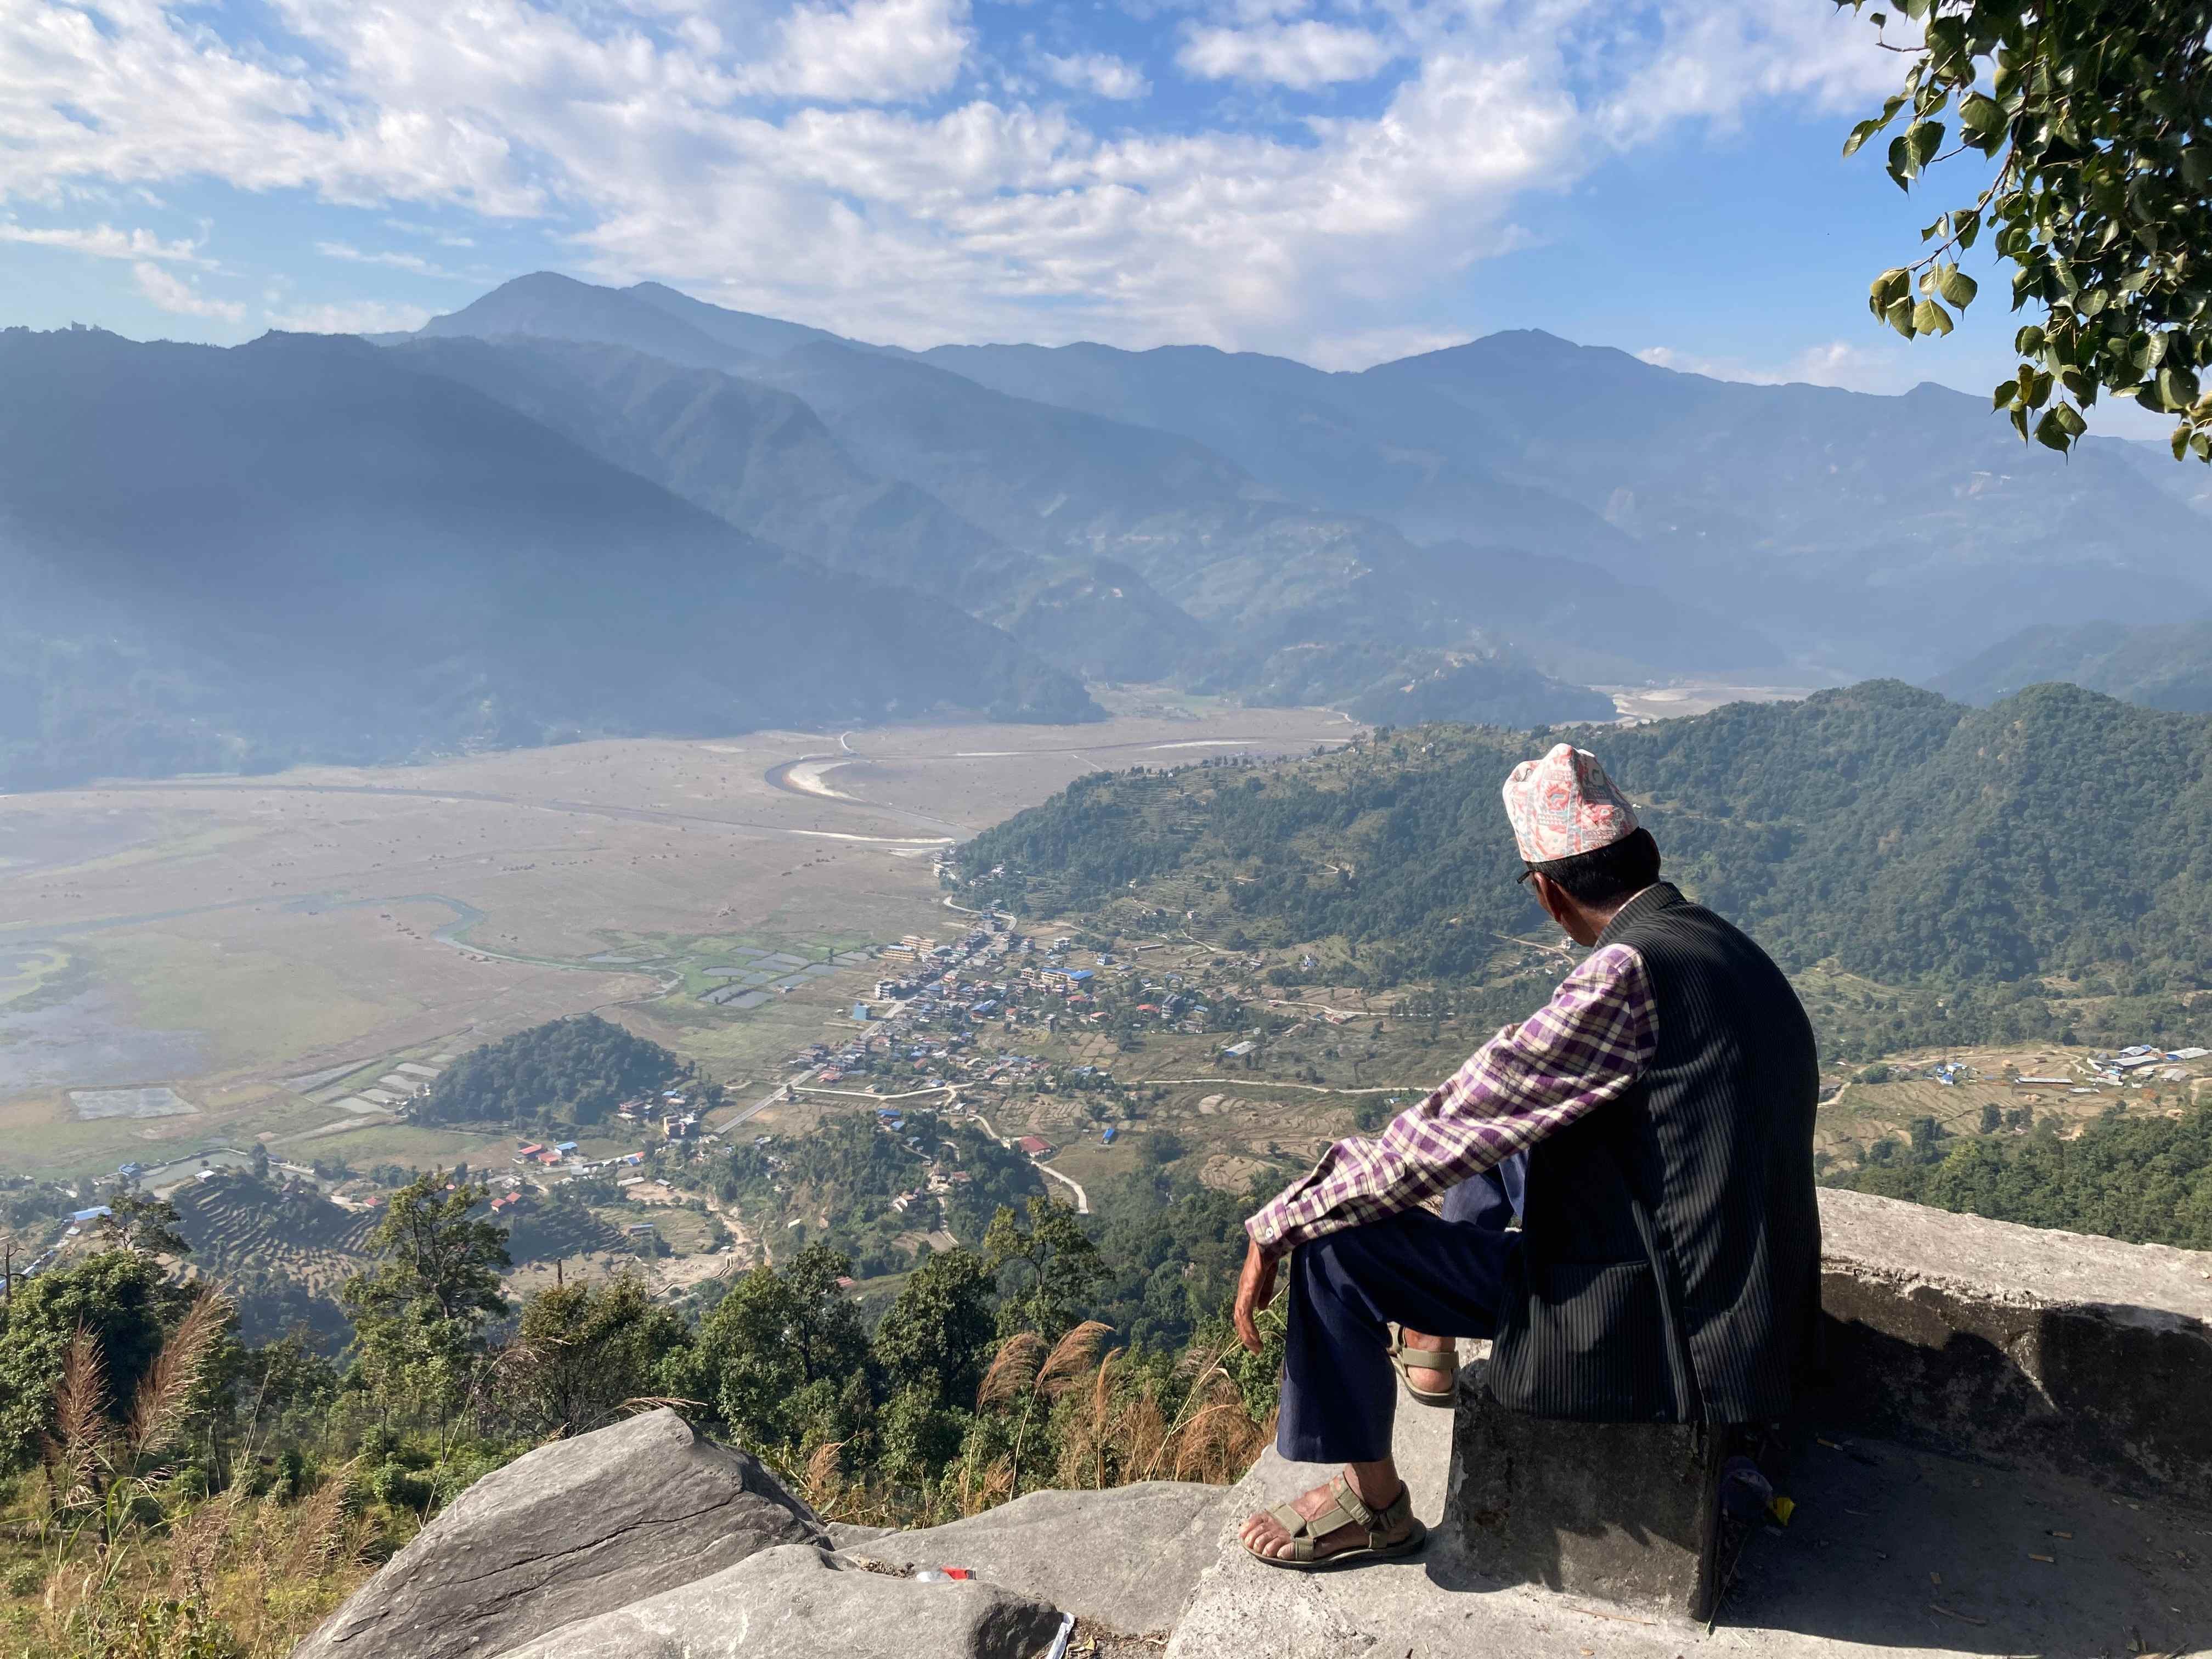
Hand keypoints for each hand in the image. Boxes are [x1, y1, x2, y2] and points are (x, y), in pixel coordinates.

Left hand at [1233, 1238, 1278, 1353]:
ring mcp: (1244, 1291)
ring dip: (1247, 1335)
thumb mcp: (1267, 1278)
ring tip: (1256, 1348)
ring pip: (1240, 1318)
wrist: (1268, 1242)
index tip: (1255, 1341)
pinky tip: (1254, 1337)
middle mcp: (1243, 1291)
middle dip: (1245, 1336)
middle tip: (1255, 1349)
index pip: (1243, 1312)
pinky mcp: (1248, 1290)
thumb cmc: (1268, 1256)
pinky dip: (1249, 1327)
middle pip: (1239, 1318)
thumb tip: (1261, 1308)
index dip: (1246, 1327)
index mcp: (1247, 1289)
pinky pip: (1245, 1313)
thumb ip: (1265, 1292)